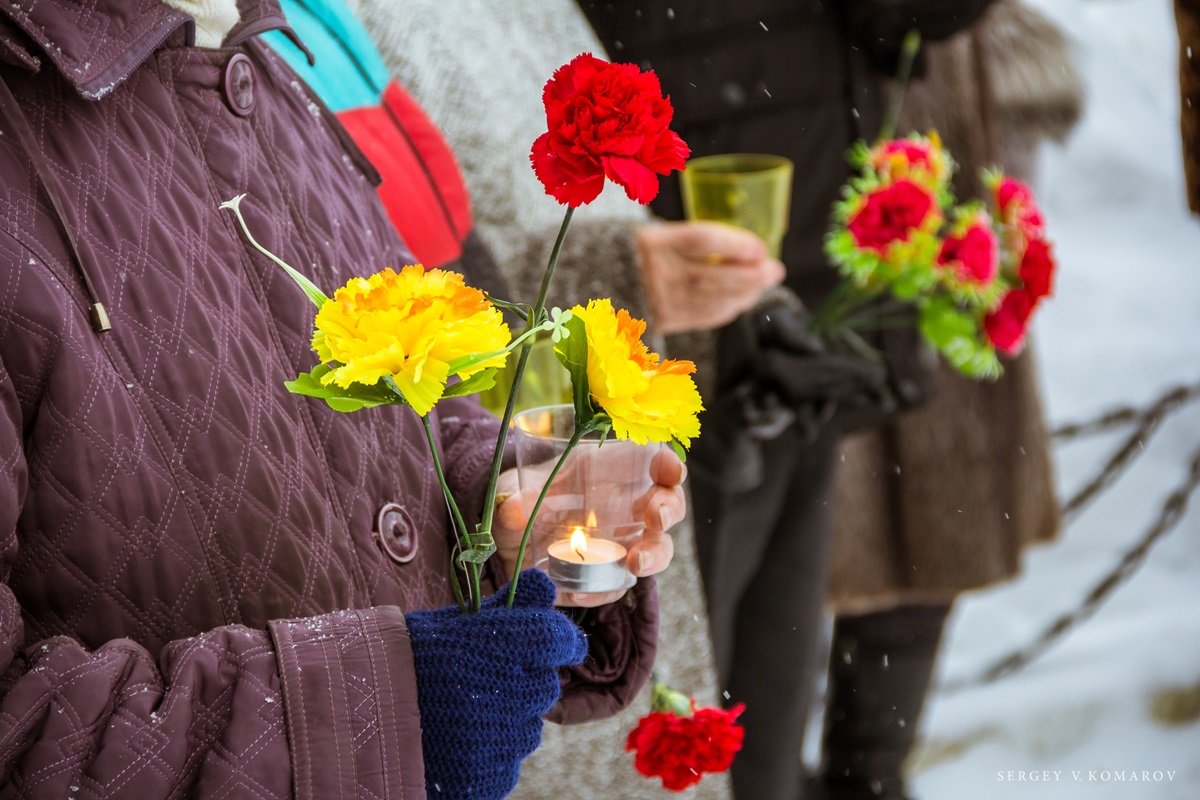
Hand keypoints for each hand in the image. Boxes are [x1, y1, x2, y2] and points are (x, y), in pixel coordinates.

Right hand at [406, 571, 586, 799]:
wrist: (353, 718)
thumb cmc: (406, 662)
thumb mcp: (453, 624)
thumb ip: (507, 609)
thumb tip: (545, 584)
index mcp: (491, 645)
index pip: (554, 638)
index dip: (563, 640)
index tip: (563, 644)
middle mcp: (500, 693)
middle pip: (545, 686)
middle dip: (526, 681)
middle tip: (489, 679)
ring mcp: (493, 741)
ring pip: (527, 729)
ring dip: (509, 720)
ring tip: (465, 712)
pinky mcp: (484, 778)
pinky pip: (506, 764)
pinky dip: (491, 754)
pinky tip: (459, 740)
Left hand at [494, 447, 686, 606]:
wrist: (508, 541)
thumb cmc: (520, 502)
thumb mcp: (512, 495)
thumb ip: (514, 502)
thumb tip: (514, 508)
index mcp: (608, 471)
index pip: (652, 462)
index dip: (668, 465)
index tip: (671, 472)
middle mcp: (624, 506)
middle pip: (666, 505)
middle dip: (669, 509)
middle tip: (656, 519)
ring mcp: (621, 543)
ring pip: (657, 548)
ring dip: (654, 555)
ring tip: (635, 563)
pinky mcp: (606, 576)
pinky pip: (616, 585)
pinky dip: (603, 591)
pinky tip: (579, 592)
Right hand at [636, 221, 785, 333]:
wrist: (610, 278)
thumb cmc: (649, 252)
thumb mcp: (667, 235)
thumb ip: (703, 242)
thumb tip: (753, 254)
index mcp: (654, 241)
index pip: (701, 242)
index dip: (736, 245)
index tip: (761, 248)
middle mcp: (653, 272)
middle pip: (710, 276)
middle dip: (749, 275)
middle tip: (775, 271)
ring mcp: (658, 300)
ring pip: (711, 300)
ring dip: (745, 294)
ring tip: (762, 284)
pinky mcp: (664, 320)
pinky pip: (704, 317)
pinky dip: (728, 309)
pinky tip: (741, 300)